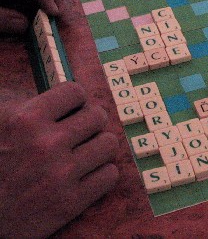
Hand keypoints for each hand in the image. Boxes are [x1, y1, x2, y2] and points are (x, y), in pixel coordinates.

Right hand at [0, 82, 118, 237]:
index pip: (75, 92)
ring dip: (99, 147)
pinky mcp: (70, 203)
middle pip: (98, 116)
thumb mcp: (1, 124)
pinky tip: (85, 174)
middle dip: (91, 122)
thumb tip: (66, 94)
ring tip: (84, 153)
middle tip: (81, 131)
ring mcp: (60, 175)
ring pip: (109, 144)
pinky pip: (110, 174)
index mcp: (25, 120)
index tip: (72, 109)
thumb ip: (28, 104)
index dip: (75, 101)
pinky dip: (101, 173)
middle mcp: (45, 145)